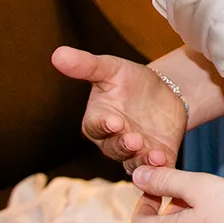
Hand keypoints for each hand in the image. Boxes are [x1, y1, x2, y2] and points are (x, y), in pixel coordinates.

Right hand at [57, 46, 185, 173]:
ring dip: (141, 159)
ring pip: (133, 162)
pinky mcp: (156, 157)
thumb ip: (86, 65)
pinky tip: (164, 161)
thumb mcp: (112, 69)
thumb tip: (57, 53)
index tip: (114, 121)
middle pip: (114, 148)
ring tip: (153, 154)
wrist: (166, 93)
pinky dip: (158, 168)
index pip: (96, 126)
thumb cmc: (131, 81)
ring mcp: (134, 152)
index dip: (104, 125)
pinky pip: (154, 168)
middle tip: (134, 139)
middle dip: (124, 144)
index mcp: (98, 120)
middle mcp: (113, 140)